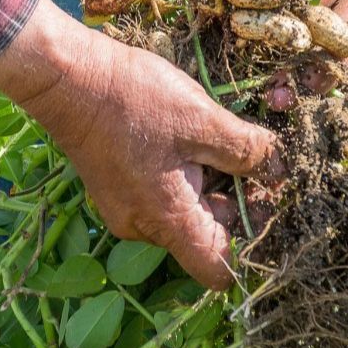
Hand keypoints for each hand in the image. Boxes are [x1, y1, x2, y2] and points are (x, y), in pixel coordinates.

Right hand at [0, 0, 282, 288]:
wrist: (68, 77)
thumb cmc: (134, 99)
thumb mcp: (203, 120)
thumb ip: (248, 151)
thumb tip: (279, 170)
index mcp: (169, 220)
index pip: (217, 270)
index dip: (250, 251)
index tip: (268, 209)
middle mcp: (145, 227)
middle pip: (205, 237)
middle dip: (236, 203)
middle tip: (256, 159)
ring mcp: (128, 209)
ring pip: (186, 213)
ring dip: (211, 183)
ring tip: (223, 138)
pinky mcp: (118, 189)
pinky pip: (163, 196)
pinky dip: (185, 174)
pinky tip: (192, 137)